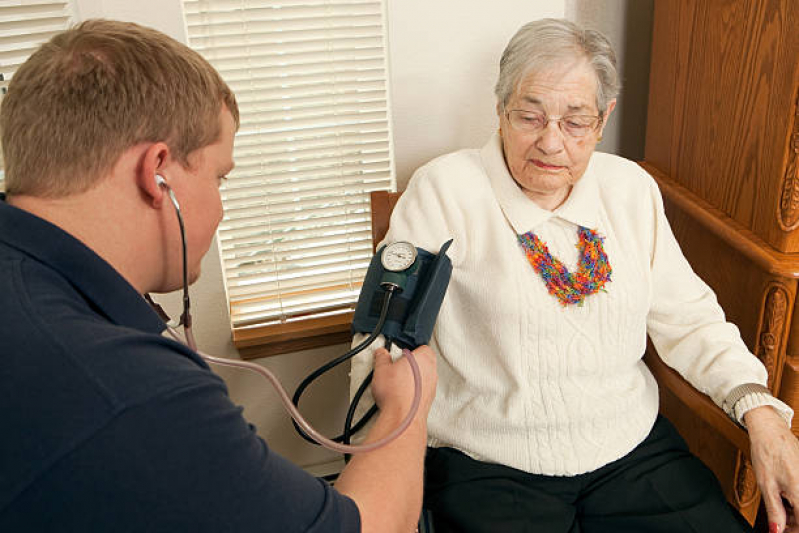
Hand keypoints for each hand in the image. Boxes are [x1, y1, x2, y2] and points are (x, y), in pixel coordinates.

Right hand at [370, 346, 436, 421]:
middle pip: (424, 362)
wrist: (402, 417)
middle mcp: (432, 371)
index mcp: (424, 357)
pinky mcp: (428, 400)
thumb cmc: (396, 392)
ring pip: (424, 378)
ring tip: (397, 383)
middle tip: (397, 368)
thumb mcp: (381, 369)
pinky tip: (401, 395)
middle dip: (412, 365)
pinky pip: (422, 391)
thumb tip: (381, 353)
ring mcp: (432, 387)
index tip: (400, 355)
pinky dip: (413, 392)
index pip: (422, 347)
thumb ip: (382, 358)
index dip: (410, 350)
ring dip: (413, 379)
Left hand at [745, 406, 798, 531]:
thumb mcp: (766, 485)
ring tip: (778, 510)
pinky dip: (795, 500)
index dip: (792, 531)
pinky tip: (784, 498)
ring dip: (794, 512)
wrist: (771, 431)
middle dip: (793, 522)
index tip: (780, 531)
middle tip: (777, 523)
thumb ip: (774, 511)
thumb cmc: (767, 453)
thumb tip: (777, 530)